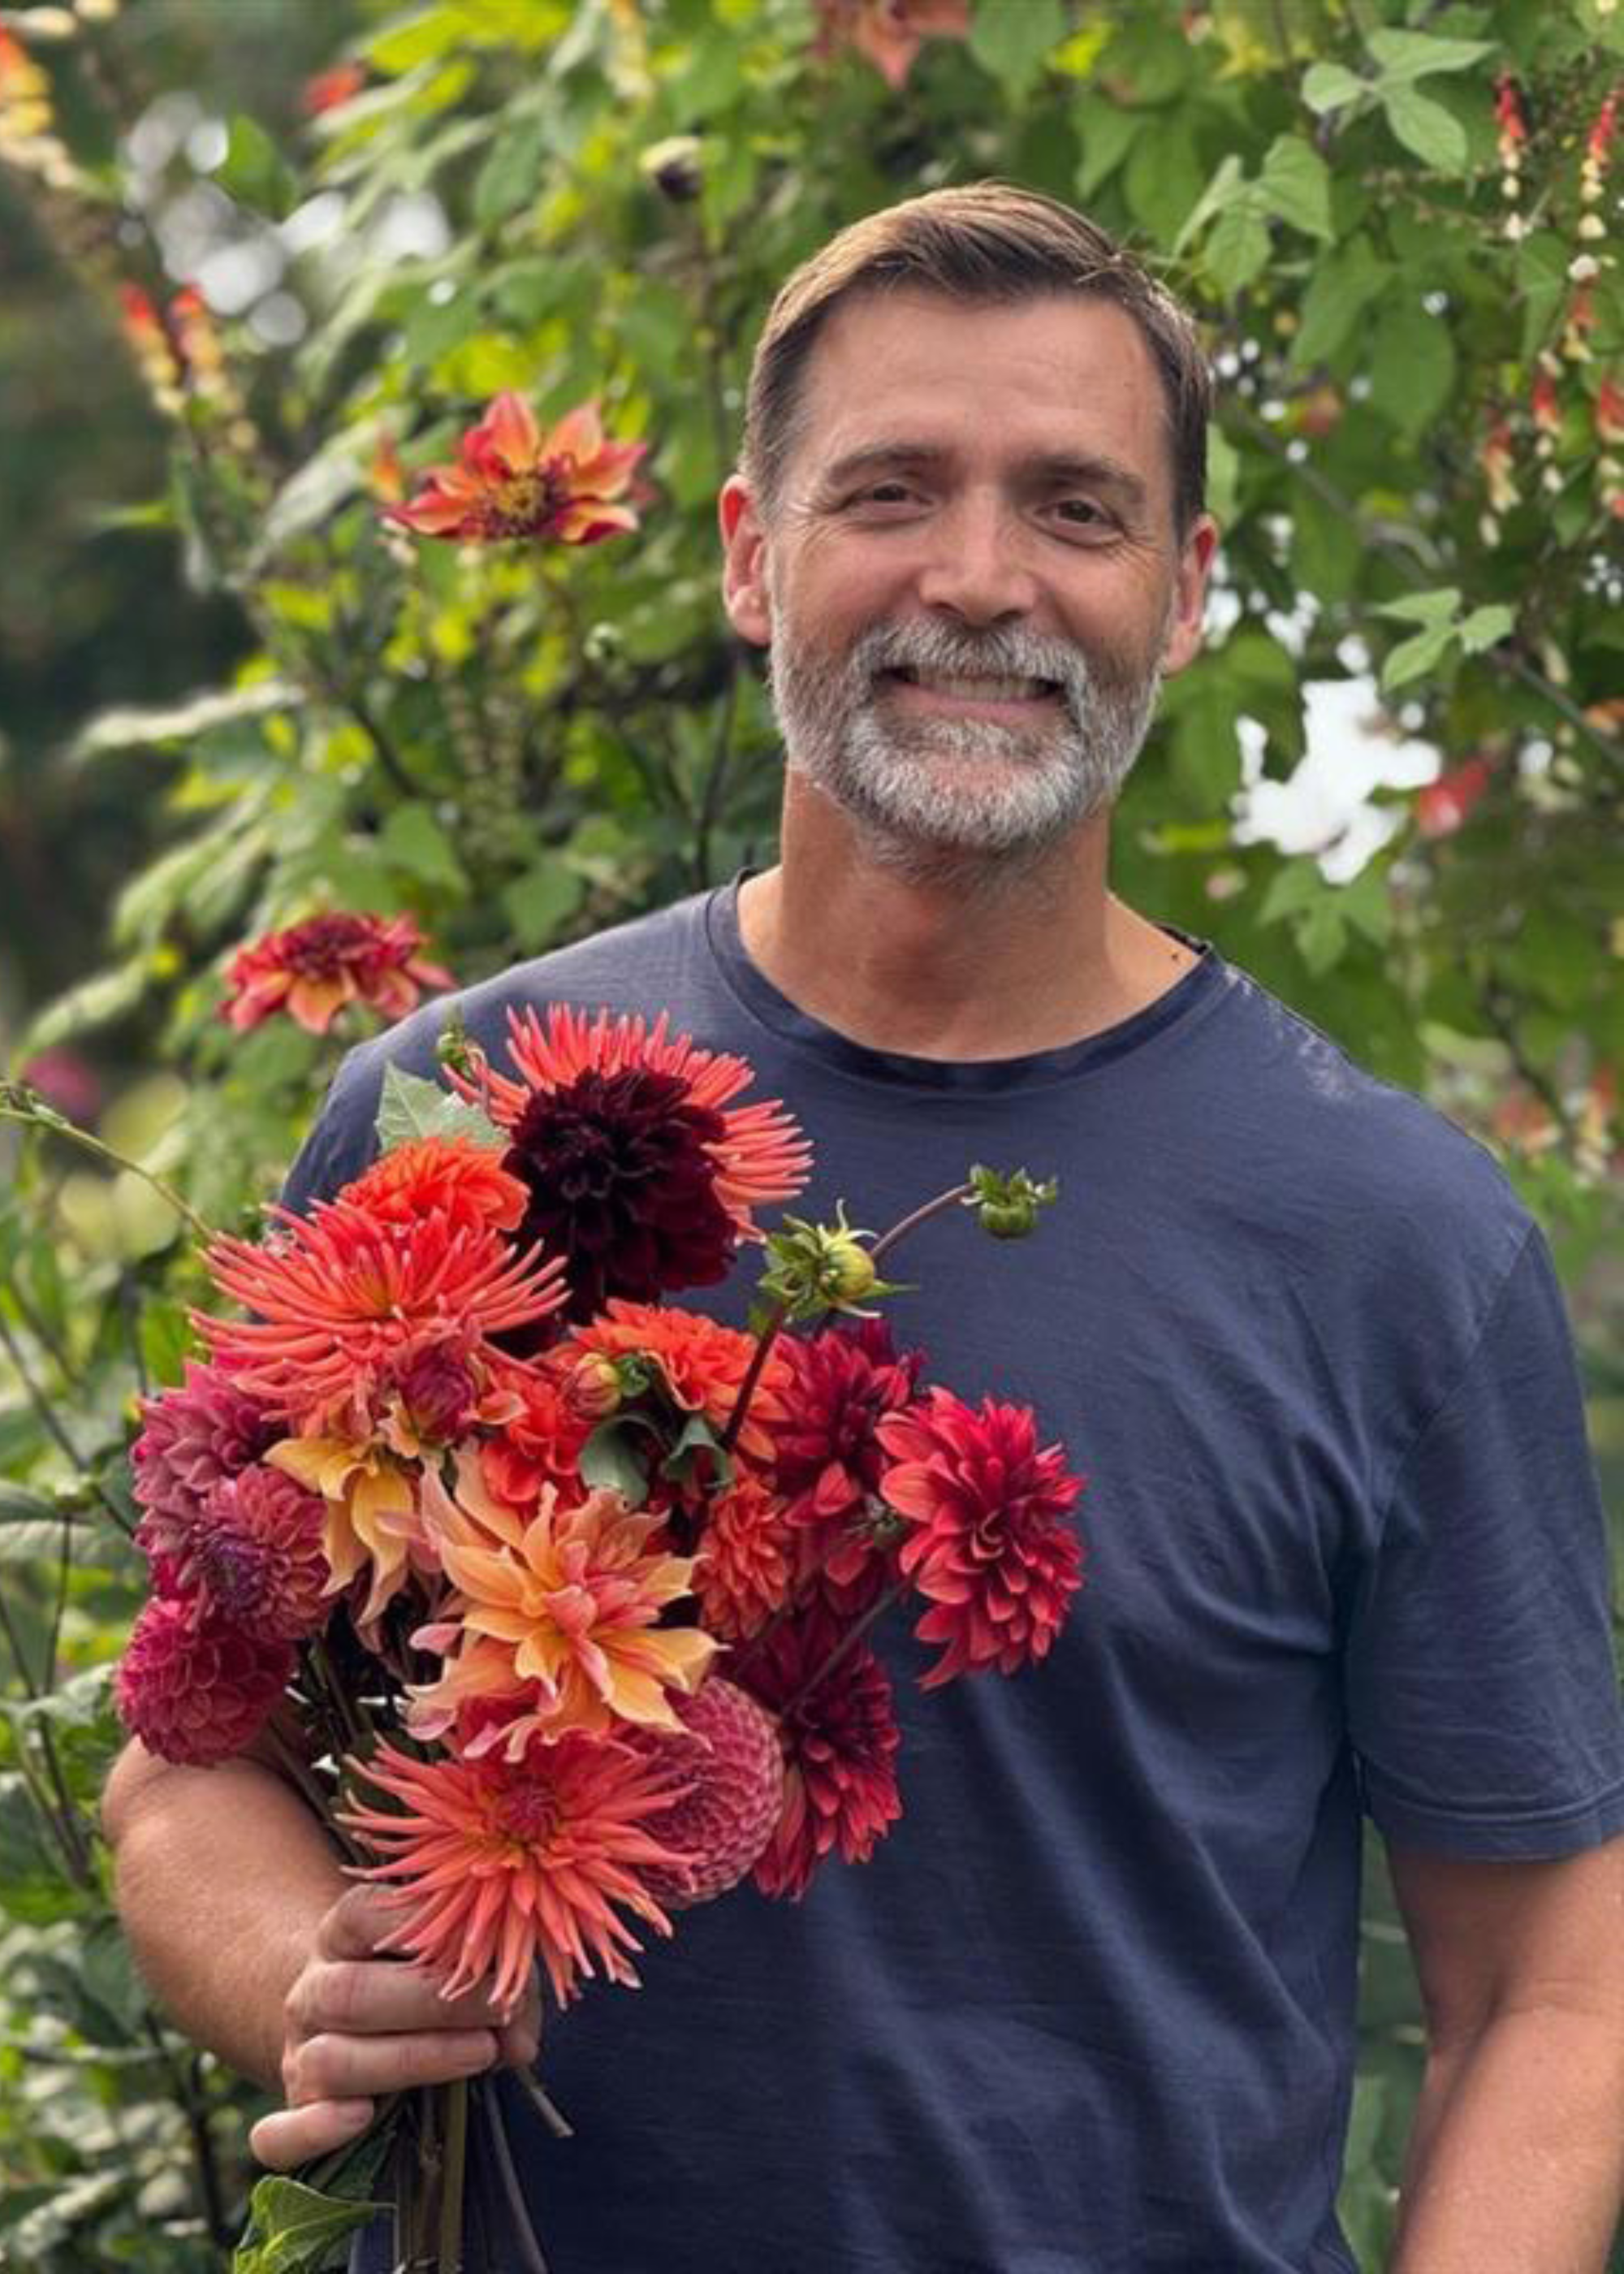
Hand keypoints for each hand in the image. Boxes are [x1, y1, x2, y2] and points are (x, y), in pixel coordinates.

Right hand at [249, 1885, 540, 2168]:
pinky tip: (360, 2119)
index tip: (484, 1944)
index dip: (424, 1928)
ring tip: (478, 2055)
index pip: (364, 1915)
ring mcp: (299, 2053)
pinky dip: (311, 2132)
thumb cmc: (427, 1981)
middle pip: (350, 1994)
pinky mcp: (296, 2111)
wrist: (353, 2016)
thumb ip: (500, 1984)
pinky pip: (277, 2133)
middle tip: (497, 2010)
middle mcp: (314, 1990)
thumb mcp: (464, 1963)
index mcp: (345, 1933)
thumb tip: (520, 2041)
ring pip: (328, 2060)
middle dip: (431, 2003)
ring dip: (408, 2060)